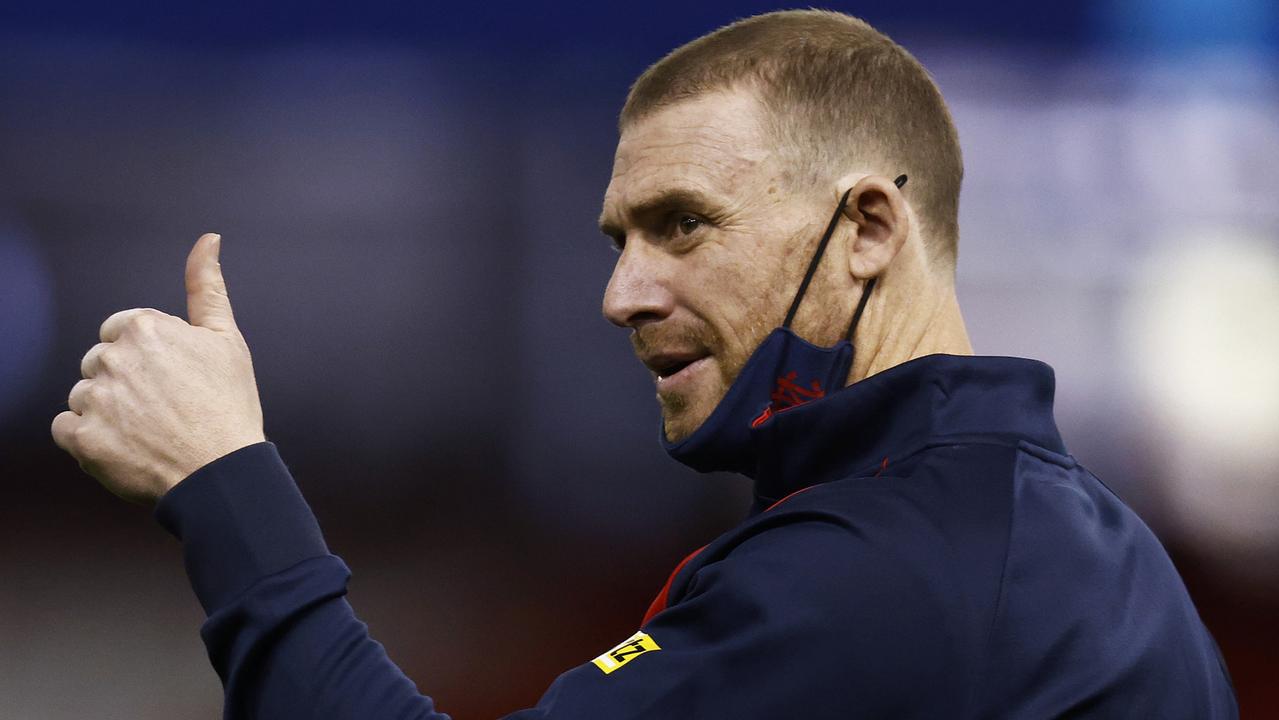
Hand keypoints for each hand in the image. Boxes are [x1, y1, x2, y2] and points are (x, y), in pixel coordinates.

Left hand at [51, 233, 266, 504]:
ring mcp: (94, 399)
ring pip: (83, 396)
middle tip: (165, 409)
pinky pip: (66, 429)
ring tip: (148, 431)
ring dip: (107, 412)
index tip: (173, 381)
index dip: (149, 358)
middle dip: (125, 383)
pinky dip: (89, 439)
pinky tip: (124, 446)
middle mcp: (112, 357)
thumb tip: (209, 238)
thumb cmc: (228, 404)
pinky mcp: (81, 437)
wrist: (222, 472)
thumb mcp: (226, 338)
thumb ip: (207, 285)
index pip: (121, 332)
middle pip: (100, 364)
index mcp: (143, 327)